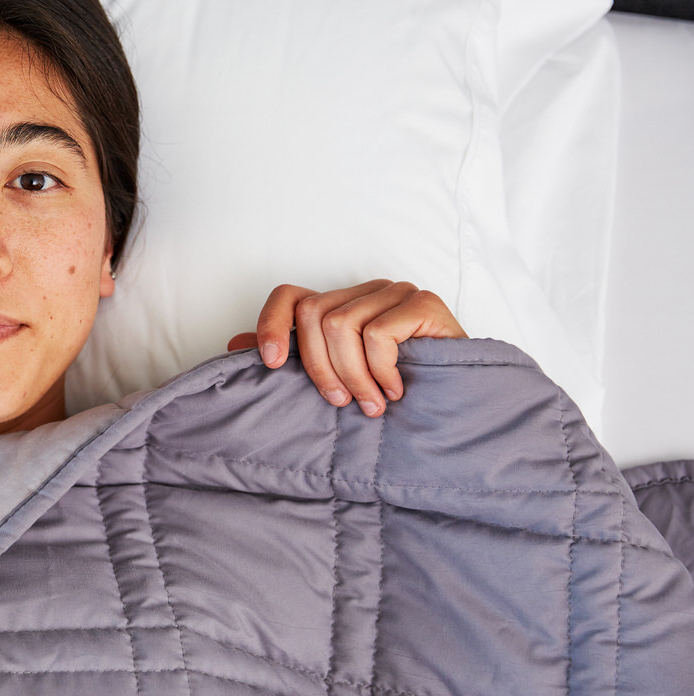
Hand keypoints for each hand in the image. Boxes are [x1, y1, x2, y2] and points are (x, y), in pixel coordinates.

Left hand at [227, 279, 465, 416]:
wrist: (460, 403)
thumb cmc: (395, 391)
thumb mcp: (336, 378)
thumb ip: (291, 359)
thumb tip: (234, 344)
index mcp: (339, 305)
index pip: (290, 296)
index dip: (272, 325)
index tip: (272, 365)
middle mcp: (364, 291)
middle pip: (313, 315)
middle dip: (320, 368)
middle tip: (341, 403)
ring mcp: (394, 292)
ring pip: (341, 325)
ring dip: (353, 376)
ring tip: (372, 404)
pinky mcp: (423, 301)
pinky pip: (379, 333)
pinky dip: (381, 370)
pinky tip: (396, 389)